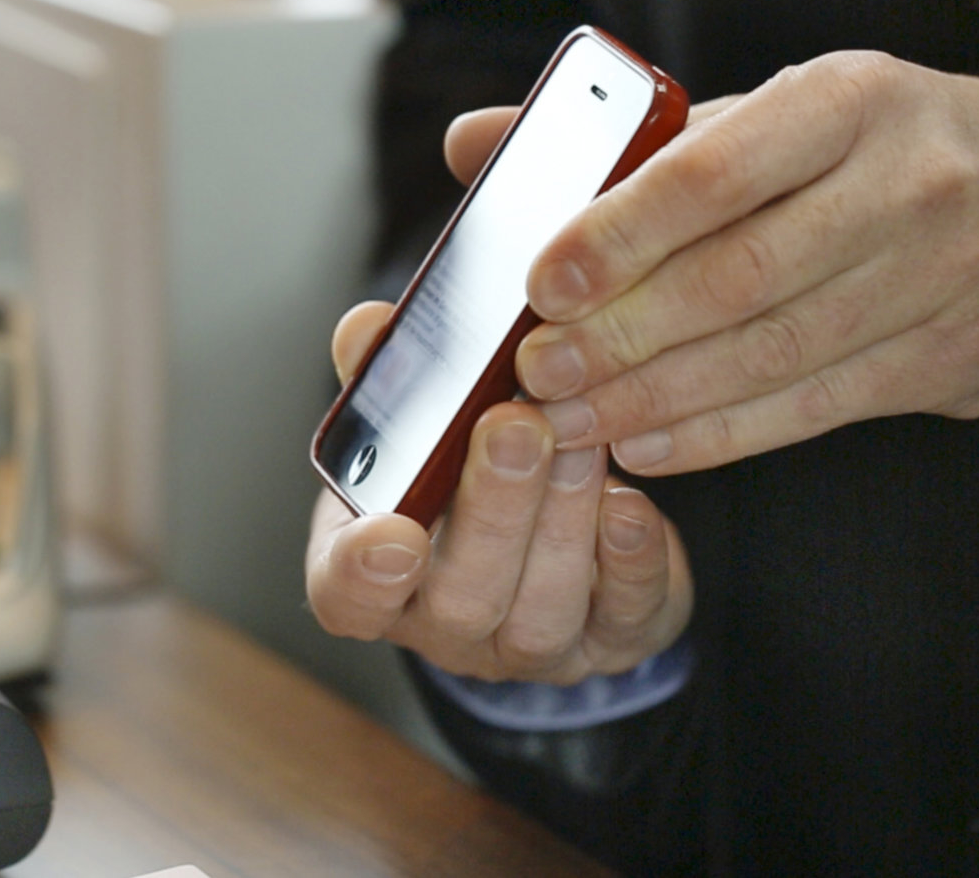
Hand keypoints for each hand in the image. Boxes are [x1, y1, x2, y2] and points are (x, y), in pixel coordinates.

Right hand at [306, 301, 692, 684]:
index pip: (346, 597)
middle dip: (492, 510)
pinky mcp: (611, 642)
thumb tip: (368, 328)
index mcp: (372, 575)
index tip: (392, 532)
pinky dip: (631, 561)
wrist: (543, 531)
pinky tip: (631, 504)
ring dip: (561, 520)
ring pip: (541, 615)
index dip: (362, 575)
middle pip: (459, 600)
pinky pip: (624, 618)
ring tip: (577, 439)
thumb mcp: (408, 427)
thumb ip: (384, 380)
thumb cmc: (457, 472)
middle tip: (514, 426)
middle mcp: (446, 627)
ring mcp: (528, 649)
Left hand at [496, 51, 978, 474]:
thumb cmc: (870, 151)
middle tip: (537, 371)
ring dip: (657, 397)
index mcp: (847, 98)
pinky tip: (648, 442)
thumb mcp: (767, 114)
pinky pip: (818, 408)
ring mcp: (947, 274)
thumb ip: (626, 139)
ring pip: (776, 354)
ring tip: (572, 418)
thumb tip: (473, 143)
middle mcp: (908, 182)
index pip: (716, 168)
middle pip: (740, 276)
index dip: (619, 232)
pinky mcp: (960, 355)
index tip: (541, 281)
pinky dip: (721, 433)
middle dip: (623, 335)